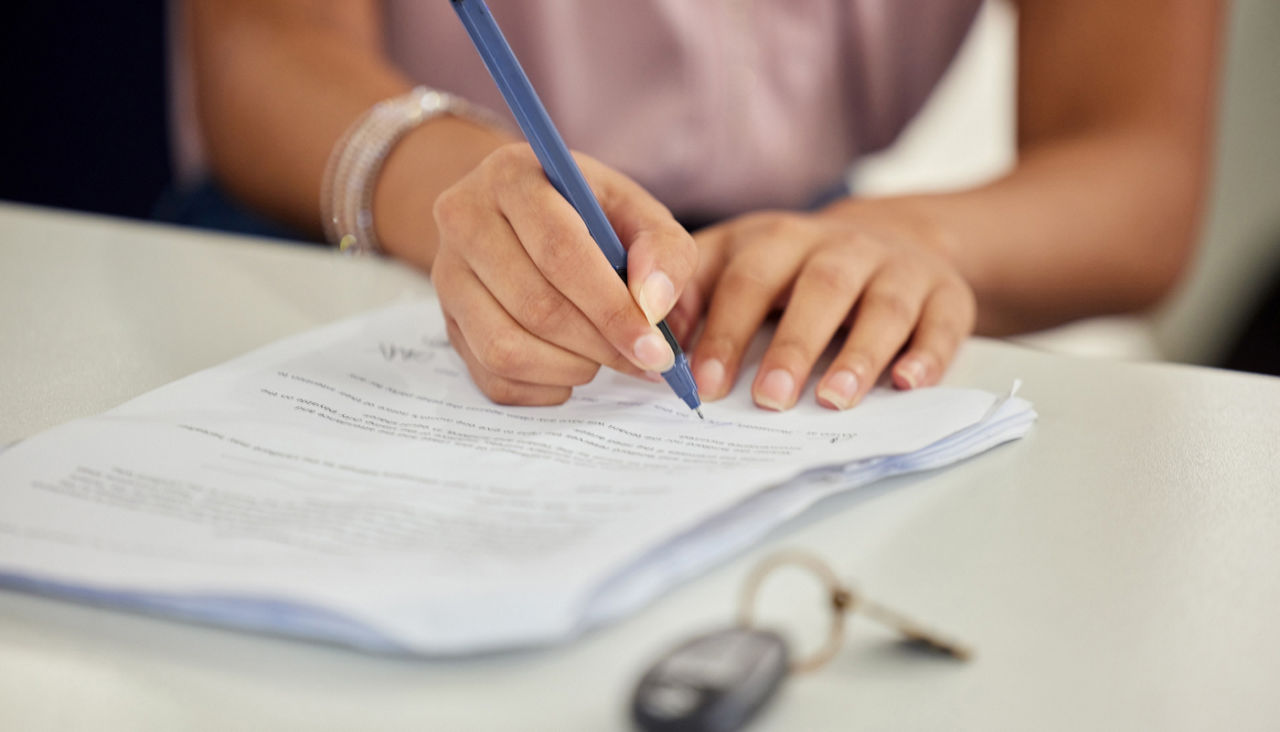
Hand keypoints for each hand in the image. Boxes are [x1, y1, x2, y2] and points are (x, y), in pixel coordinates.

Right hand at [430, 143, 696, 404]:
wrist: (526, 218)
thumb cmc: (592, 216)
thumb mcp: (636, 213)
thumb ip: (663, 250)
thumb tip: (653, 306)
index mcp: (512, 176)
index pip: (559, 252)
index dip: (611, 308)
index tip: (654, 348)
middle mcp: (463, 220)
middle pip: (534, 305)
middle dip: (599, 345)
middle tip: (643, 360)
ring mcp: (446, 274)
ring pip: (505, 348)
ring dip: (570, 368)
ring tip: (603, 356)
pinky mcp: (446, 321)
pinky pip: (491, 377)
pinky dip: (543, 388)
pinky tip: (571, 367)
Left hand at [668, 204, 975, 410]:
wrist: (896, 237)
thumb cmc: (795, 267)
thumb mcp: (738, 261)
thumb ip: (694, 293)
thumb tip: (653, 338)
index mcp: (777, 238)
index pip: (745, 277)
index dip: (724, 329)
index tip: (702, 382)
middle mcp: (840, 245)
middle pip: (817, 288)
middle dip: (791, 345)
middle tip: (767, 400)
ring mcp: (897, 268)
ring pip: (881, 307)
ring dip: (859, 355)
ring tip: (834, 400)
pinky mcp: (946, 294)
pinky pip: (942, 323)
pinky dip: (928, 354)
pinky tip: (908, 385)